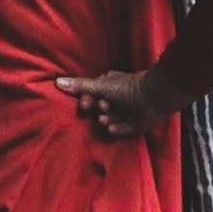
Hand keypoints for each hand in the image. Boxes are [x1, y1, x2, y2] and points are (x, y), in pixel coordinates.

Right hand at [55, 68, 190, 138]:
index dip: (87, 101)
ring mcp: (125, 111)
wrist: (154, 96)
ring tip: (108, 118)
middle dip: (99, 111)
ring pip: (109, 120)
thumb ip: (80, 86)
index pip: (92, 96)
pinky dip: (117, 129)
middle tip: (103, 109)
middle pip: (100, 109)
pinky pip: (121, 129)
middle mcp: (116, 99)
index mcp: (109, 87)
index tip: (86, 105)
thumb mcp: (101, 86)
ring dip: (107, 120)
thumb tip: (57, 82)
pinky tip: (115, 127)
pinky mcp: (134, 123)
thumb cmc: (127, 88)